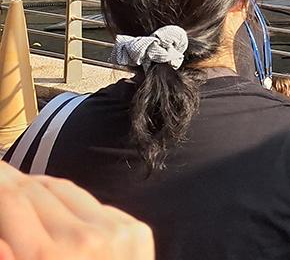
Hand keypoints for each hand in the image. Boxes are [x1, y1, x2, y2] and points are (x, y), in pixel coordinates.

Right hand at [0, 162, 154, 259]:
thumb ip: (9, 256)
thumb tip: (0, 239)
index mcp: (46, 256)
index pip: (15, 201)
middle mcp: (84, 238)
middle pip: (39, 190)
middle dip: (14, 183)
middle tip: (1, 177)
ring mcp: (116, 230)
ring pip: (67, 190)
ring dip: (43, 189)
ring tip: (24, 191)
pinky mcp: (136, 230)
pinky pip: (95, 205)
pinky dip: (73, 206)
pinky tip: (59, 212)